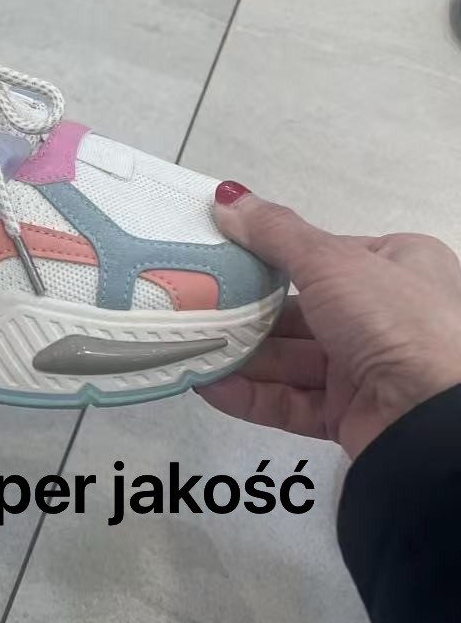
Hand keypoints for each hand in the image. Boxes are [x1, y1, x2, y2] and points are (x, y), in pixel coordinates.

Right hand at [200, 183, 460, 459]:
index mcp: (400, 267)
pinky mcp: (351, 416)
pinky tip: (210, 383)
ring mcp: (370, 369)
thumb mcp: (331, 260)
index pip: (326, 254)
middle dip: (247, 309)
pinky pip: (292, 401)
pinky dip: (250, 393)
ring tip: (190, 341)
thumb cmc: (398, 322)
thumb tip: (227, 199)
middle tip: (194, 300)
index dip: (275, 253)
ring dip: (241, 352)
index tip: (225, 253)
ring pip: (292, 357)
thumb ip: (274, 232)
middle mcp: (388, 316)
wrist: (433, 423)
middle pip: (301, 308)